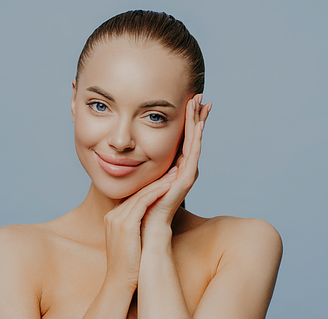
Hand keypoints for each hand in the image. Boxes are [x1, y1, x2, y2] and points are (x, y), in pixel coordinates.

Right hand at [102, 169, 177, 289]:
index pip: (134, 197)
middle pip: (137, 193)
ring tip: (175, 174)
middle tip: (173, 169)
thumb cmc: (130, 266)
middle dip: (156, 181)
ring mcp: (116, 219)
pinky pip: (142, 203)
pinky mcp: (125, 224)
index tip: (166, 178)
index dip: (152, 187)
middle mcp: (112, 215)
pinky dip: (156, 193)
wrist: (120, 283)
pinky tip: (169, 186)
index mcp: (113, 218)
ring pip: (141, 195)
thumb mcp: (132, 241)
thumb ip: (137, 227)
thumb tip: (151, 221)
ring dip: (159, 183)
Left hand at [141, 94, 211, 230]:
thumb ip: (141, 170)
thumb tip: (126, 156)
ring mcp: (186, 175)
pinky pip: (192, 154)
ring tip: (200, 103)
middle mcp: (183, 170)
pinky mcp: (185, 181)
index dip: (186, 122)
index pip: (181, 140)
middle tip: (199, 96)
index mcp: (173, 169)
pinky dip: (195, 138)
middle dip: (195, 116)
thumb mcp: (139, 183)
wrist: (145, 232)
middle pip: (191, 138)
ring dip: (197, 122)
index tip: (187, 102)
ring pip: (194, 142)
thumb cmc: (139, 211)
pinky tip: (198, 124)